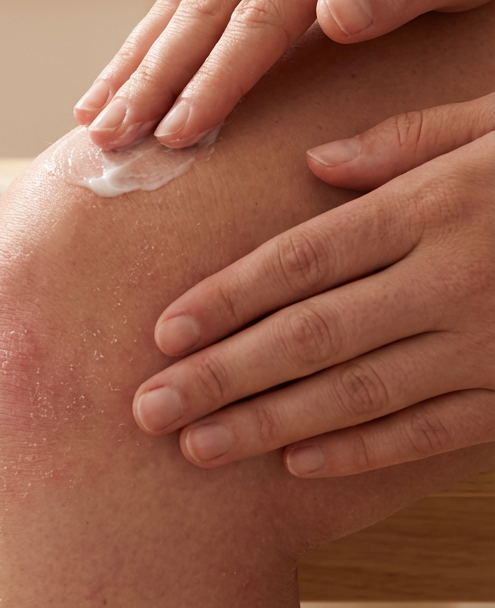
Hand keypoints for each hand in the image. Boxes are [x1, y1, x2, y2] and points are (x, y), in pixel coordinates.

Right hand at [75, 0, 494, 150]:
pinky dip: (152, 32)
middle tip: (106, 135)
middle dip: (146, 78)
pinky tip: (124, 69)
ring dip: (132, 57)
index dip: (213, 82)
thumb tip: (328, 19)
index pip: (259, 18)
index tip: (174, 136)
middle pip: (199, 6)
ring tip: (90, 111)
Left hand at [131, 95, 494, 476]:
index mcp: (433, 207)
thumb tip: (313, 165)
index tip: (163, 333)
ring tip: (197, 448)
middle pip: (310, 337)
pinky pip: (434, 430)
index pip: (302, 260)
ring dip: (270, 424)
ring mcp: (489, 343)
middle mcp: (451, 279)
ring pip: (359, 393)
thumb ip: (403, 144)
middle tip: (148, 411)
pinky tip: (299, 463)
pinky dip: (365, 450)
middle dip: (221, 377)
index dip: (225, 299)